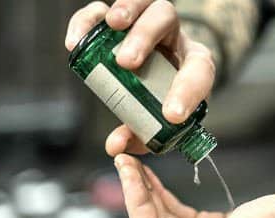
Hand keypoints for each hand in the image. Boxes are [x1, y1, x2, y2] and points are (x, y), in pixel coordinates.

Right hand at [65, 1, 216, 156]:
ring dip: (127, 10)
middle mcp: (172, 36)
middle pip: (166, 18)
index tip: (171, 115)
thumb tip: (115, 145)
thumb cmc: (163, 101)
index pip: (199, 70)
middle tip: (127, 63)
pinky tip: (75, 42)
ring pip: (143, 3)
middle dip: (146, 37)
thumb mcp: (160, 122)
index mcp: (194, 64)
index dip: (188, 92)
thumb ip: (141, 136)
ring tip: (112, 26)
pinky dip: (87, 21)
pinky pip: (101, 11)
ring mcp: (145, 24)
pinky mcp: (117, 21)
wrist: (159, 81)